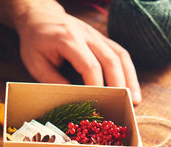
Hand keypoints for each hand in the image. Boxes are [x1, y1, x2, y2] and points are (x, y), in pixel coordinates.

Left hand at [14, 2, 141, 103]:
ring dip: (130, 79)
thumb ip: (52, 80)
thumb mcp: (35, 63)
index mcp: (69, 39)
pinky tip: (132, 87)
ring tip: (134, 99)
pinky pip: (121, 54)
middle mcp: (87, 35)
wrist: (41, 17)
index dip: (97, 85)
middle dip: (119, 84)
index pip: (89, 65)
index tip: (101, 103)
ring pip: (120, 56)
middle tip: (124, 104)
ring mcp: (98, 36)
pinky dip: (129, 71)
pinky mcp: (103, 40)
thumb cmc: (36, 41)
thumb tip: (73, 97)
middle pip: (110, 60)